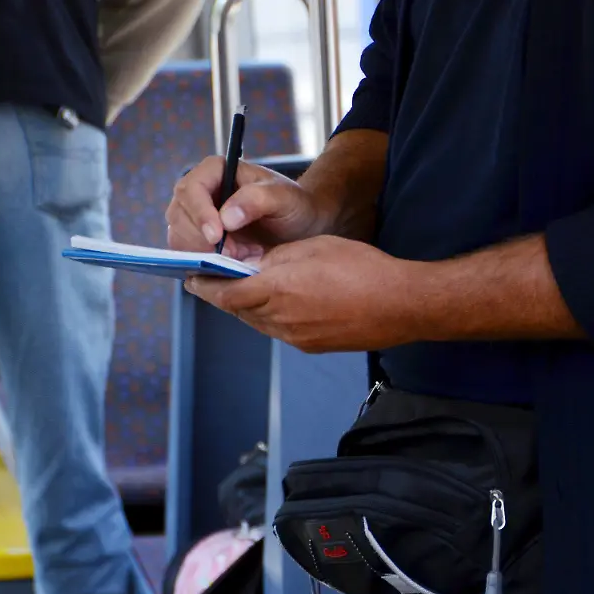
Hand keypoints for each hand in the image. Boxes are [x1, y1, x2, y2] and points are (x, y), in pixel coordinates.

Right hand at [165, 157, 325, 261]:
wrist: (299, 225)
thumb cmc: (293, 204)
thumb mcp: (284, 198)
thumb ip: (257, 200)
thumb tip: (226, 218)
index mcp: (215, 171)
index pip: (191, 189)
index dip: (199, 214)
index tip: (217, 236)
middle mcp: (198, 192)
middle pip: (179, 215)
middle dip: (201, 240)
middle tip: (232, 255)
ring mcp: (195, 217)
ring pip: (178, 237)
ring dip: (202, 254)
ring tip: (239, 257)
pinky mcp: (198, 241)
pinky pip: (187, 255)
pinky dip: (204, 264)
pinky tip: (232, 264)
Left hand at [184, 236, 423, 353]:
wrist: (401, 304)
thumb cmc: (362, 269)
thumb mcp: (313, 248)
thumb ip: (277, 258)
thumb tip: (258, 266)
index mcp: (277, 290)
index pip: (224, 293)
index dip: (204, 286)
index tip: (192, 277)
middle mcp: (281, 319)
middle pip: (238, 309)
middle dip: (225, 294)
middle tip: (216, 279)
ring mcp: (296, 337)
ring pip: (258, 321)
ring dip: (249, 305)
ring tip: (249, 288)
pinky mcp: (311, 345)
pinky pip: (280, 330)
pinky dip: (272, 315)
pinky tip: (283, 301)